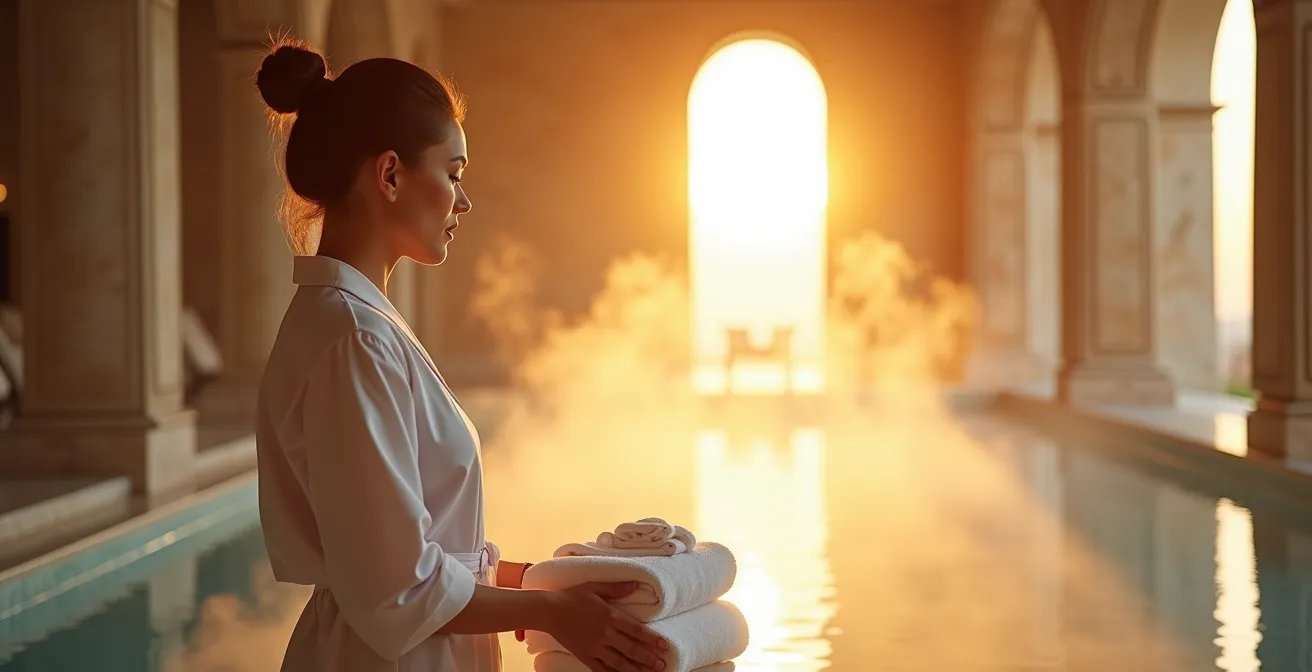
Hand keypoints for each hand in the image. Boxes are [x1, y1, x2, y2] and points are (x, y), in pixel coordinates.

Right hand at [546, 582, 669, 671]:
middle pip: (631, 649)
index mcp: (610, 616)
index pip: (637, 630)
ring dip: (635, 669)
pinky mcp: (585, 655)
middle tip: (662, 664)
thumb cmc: (572, 596)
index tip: (665, 645)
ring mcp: (595, 647)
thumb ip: (617, 588)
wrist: (549, 610)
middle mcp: (605, 634)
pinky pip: (601, 669)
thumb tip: (636, 584)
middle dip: (648, 658)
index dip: (652, 639)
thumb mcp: (595, 587)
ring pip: (619, 662)